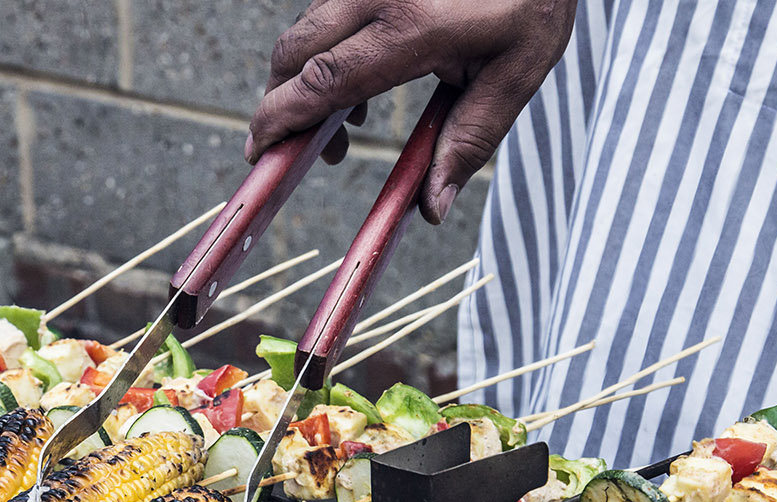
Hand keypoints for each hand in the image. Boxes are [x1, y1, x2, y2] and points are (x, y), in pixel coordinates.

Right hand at [247, 0, 576, 222]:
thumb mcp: (517, 73)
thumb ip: (470, 139)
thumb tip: (432, 206)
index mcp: (411, 26)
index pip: (323, 80)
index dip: (281, 119)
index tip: (259, 150)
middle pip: (294, 53)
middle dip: (281, 102)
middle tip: (302, 145)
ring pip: (306, 28)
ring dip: (306, 75)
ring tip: (349, 116)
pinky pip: (327, 7)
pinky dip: (326, 45)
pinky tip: (362, 72)